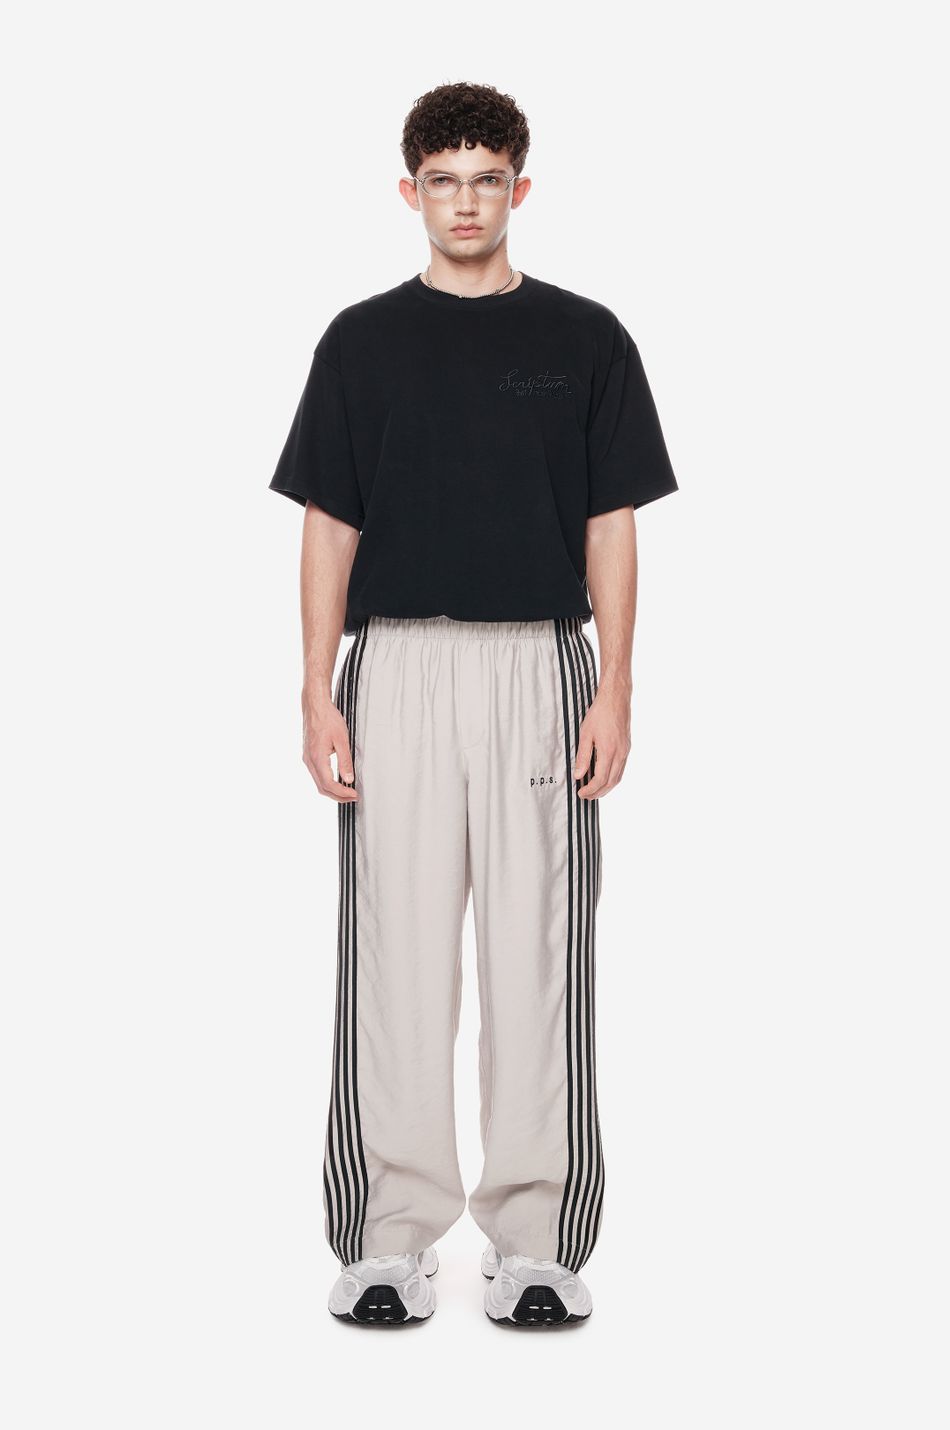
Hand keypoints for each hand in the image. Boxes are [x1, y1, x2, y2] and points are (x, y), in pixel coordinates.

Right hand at [302, 692, 358, 801]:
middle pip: (322, 788)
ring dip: (333, 790)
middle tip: (353, 797)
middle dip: (338, 796)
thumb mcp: (341, 739)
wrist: (315, 706)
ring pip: (318, 782)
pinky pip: (316, 775)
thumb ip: (345, 760)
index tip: (354, 794)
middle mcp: (309, 761)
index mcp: (317, 758)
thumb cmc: (328, 719)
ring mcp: (307, 759)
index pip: (329, 784)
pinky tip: (337, 780)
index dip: (342, 793)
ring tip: (347, 791)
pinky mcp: (309, 755)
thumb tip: (348, 779)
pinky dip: (327, 782)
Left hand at [572, 683, 630, 798]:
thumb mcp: (585, 734)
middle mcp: (620, 754)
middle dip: (598, 793)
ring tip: (594, 791)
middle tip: (585, 796)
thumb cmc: (600, 713)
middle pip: (610, 782)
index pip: (600, 779)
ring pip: (618, 777)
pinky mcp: (627, 748)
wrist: (616, 699)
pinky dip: (612, 778)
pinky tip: (604, 777)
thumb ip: (582, 756)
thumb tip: (578, 775)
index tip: (580, 793)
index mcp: (609, 752)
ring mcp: (625, 751)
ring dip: (606, 787)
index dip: (590, 790)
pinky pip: (621, 769)